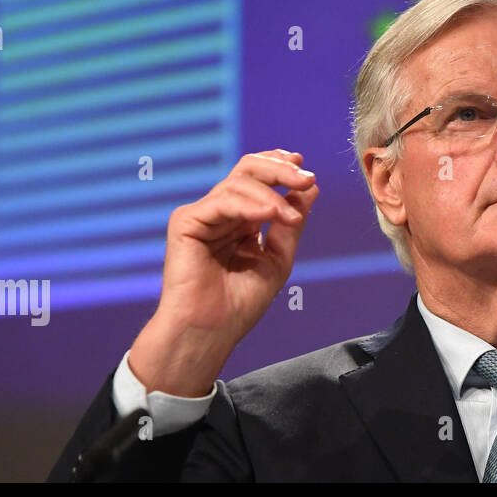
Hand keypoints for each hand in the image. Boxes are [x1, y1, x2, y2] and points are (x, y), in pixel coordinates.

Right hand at [129, 149, 319, 395]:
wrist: (212, 331)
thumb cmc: (240, 303)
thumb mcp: (278, 259)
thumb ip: (292, 224)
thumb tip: (311, 188)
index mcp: (242, 219)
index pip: (260, 178)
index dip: (281, 165)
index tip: (307, 170)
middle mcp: (222, 213)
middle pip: (248, 169)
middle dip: (280, 170)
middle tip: (306, 178)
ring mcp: (203, 215)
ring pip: (238, 182)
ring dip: (271, 195)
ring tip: (290, 217)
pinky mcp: (186, 222)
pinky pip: (222, 201)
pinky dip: (249, 204)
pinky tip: (269, 214)